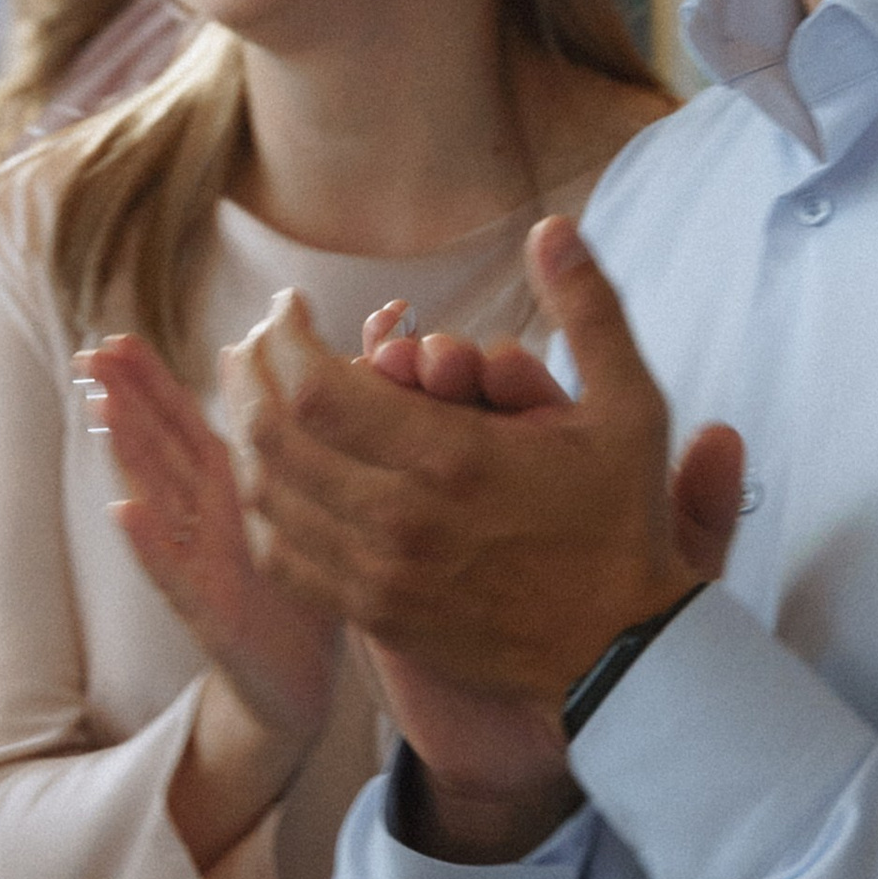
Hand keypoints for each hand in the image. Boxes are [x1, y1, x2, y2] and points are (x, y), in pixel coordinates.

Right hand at [81, 327, 339, 747]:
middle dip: (126, 401)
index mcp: (232, 491)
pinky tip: (123, 508)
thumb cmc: (307, 590)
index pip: (185, 423)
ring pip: (159, 500)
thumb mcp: (309, 510)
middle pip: (160, 451)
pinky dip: (149, 542)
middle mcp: (206, 522)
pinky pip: (175, 574)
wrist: (304, 685)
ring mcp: (202, 566)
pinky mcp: (210, 616)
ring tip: (102, 407)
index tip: (117, 339)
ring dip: (128, 454)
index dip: (151, 383)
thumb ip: (300, 444)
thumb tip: (291, 372)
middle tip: (92, 354)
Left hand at [232, 219, 745, 696]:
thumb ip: (589, 308)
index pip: (315, 389)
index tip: (287, 307)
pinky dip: (263, 510)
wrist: (622, 653)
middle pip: (275, 438)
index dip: (283, 338)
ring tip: (253, 394)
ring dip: (247, 436)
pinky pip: (284, 560)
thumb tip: (554, 226)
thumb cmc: (624, 523)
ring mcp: (380, 575)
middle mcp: (400, 520)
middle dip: (251, 374)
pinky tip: (270, 474)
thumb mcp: (629, 407)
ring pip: (268, 498)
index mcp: (452, 460)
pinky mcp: (374, 615)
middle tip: (259, 341)